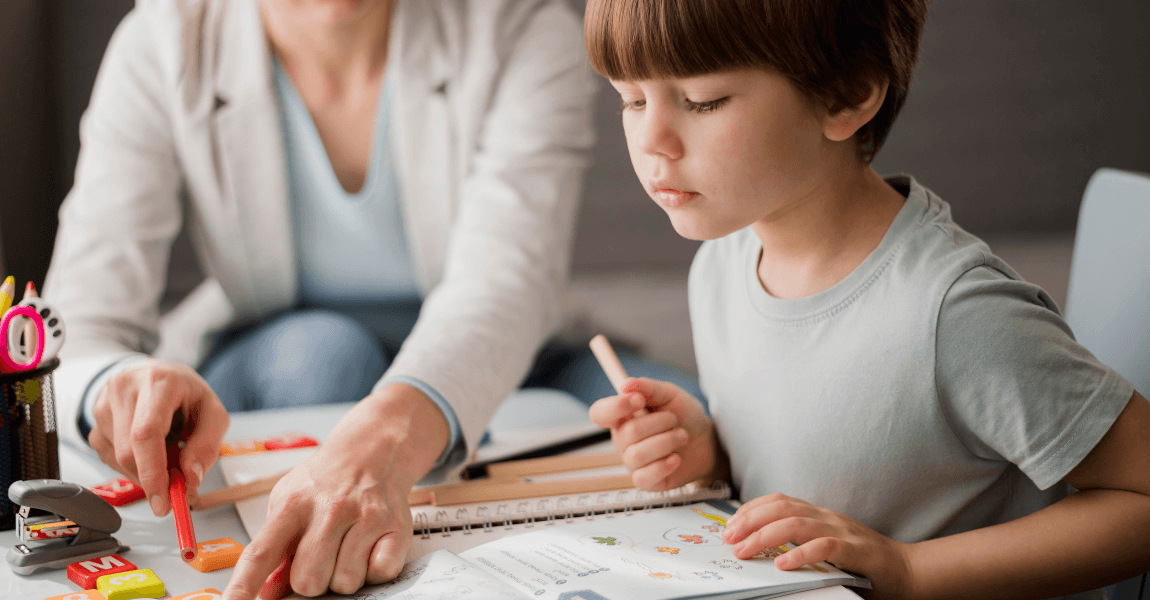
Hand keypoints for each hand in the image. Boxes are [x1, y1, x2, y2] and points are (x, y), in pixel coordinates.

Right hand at [89, 361, 228, 515]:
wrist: (156, 376)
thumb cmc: (185, 394)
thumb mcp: (212, 412)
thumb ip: (207, 445)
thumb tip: (190, 477)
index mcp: (157, 382)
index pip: (146, 433)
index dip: (153, 473)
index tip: (163, 503)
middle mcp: (124, 389)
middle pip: (129, 452)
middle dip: (153, 480)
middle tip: (176, 489)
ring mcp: (103, 406)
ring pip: (119, 460)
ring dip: (146, 471)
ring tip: (168, 451)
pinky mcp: (93, 424)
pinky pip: (111, 460)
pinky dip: (134, 467)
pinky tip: (149, 451)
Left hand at [222, 382, 449, 599]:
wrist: (372, 450)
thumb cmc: (325, 482)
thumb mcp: (289, 503)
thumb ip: (276, 548)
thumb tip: (265, 592)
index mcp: (293, 505)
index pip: (261, 553)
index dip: (243, 585)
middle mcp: (329, 508)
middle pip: (308, 581)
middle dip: (311, 580)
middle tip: (319, 557)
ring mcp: (366, 517)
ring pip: (345, 582)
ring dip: (344, 574)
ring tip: (346, 547)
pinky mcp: (397, 527)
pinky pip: (380, 573)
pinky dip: (374, 569)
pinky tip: (369, 546)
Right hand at [589, 377, 722, 490]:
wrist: (707, 442)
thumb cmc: (685, 417)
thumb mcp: (669, 394)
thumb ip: (648, 387)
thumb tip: (625, 384)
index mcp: (623, 416)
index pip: (600, 413)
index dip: (615, 407)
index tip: (639, 399)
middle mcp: (623, 439)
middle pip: (628, 432)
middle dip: (660, 423)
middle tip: (674, 420)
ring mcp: (632, 461)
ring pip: (638, 455)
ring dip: (667, 442)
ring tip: (681, 436)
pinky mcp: (644, 480)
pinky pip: (643, 477)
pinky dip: (664, 465)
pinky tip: (675, 458)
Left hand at [722, 493, 912, 598]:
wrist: (906, 571)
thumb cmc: (861, 562)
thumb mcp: (824, 546)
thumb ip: (799, 542)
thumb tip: (758, 550)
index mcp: (818, 514)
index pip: (778, 500)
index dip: (750, 509)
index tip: (730, 525)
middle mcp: (827, 517)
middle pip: (781, 508)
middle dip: (750, 521)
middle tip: (729, 538)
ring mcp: (842, 531)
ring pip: (797, 524)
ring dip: (765, 537)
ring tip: (745, 551)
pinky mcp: (856, 551)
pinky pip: (825, 547)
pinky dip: (800, 554)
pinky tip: (782, 564)